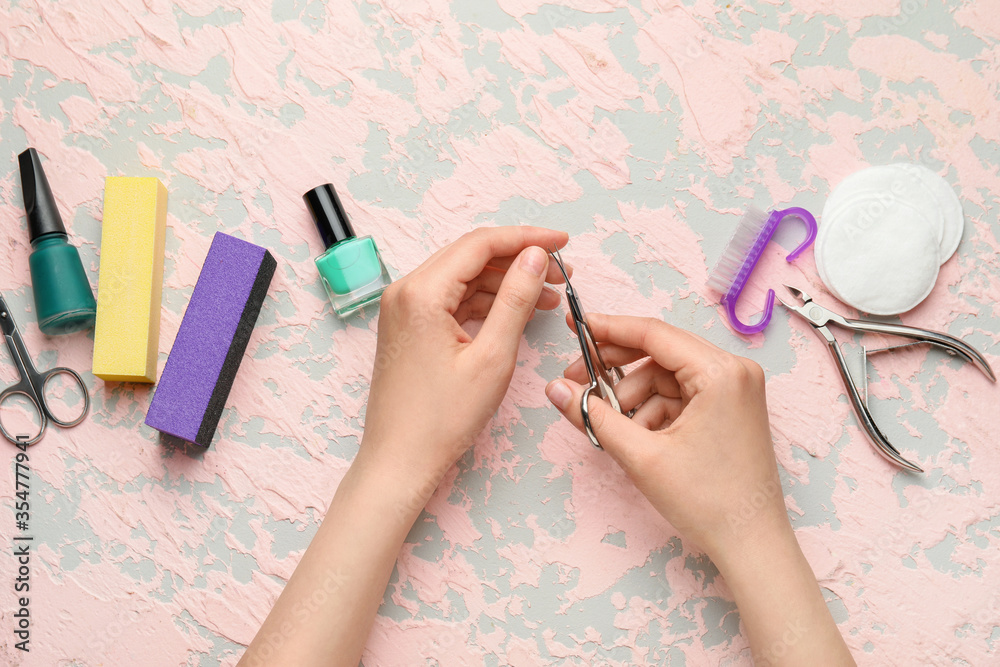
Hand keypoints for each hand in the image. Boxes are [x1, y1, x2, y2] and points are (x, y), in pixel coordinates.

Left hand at [361, 226, 569, 494]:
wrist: (399, 460)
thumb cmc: (441, 420)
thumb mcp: (492, 357)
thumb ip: (515, 299)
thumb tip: (534, 257)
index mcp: (421, 293)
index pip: (480, 244)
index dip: (526, 238)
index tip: (563, 243)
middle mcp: (405, 292)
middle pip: (470, 255)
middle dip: (518, 258)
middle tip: (561, 271)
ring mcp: (404, 309)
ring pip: (462, 277)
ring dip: (504, 282)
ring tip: (548, 297)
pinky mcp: (409, 327)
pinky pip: (451, 300)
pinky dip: (485, 302)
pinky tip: (516, 311)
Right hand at [545, 313, 854, 665]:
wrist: (751, 545)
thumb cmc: (710, 502)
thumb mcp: (640, 456)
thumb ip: (593, 416)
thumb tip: (555, 389)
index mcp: (721, 372)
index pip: (654, 334)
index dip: (608, 329)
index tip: (575, 325)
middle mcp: (734, 372)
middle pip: (659, 353)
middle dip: (615, 368)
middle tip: (577, 380)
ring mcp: (735, 390)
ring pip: (665, 377)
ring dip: (632, 396)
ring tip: (610, 426)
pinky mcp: (729, 409)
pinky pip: (679, 395)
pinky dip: (652, 410)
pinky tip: (636, 437)